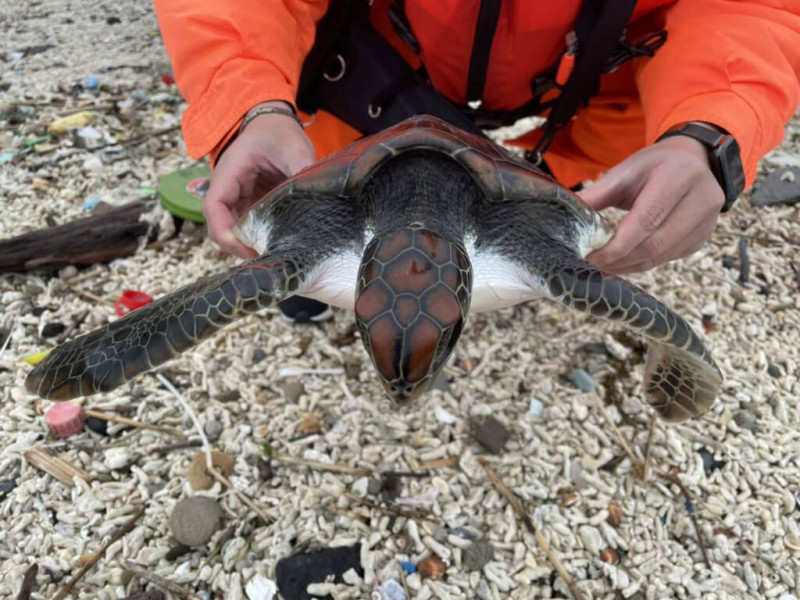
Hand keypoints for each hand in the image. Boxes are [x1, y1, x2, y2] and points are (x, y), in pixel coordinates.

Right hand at [202, 101, 315, 257]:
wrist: (272, 122)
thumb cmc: (279, 132)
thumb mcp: (294, 149)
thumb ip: (303, 173)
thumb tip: (319, 200)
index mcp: (230, 171)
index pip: (213, 207)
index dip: (226, 233)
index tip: (250, 249)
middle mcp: (227, 187)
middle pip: (220, 225)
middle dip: (239, 245)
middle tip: (269, 258)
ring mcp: (236, 197)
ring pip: (232, 228)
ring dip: (248, 243)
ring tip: (274, 255)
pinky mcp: (247, 204)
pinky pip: (245, 225)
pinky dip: (257, 237)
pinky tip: (276, 244)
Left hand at [578, 133, 723, 273]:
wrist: (694, 162)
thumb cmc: (654, 166)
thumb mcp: (626, 171)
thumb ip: (597, 193)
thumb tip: (566, 211)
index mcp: (679, 176)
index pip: (646, 219)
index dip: (617, 244)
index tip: (590, 255)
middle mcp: (701, 199)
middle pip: (655, 243)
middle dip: (620, 259)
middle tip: (593, 265)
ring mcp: (707, 222)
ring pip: (662, 256)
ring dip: (629, 265)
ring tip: (604, 266)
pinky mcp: (703, 238)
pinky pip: (668, 258)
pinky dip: (642, 264)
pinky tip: (623, 262)